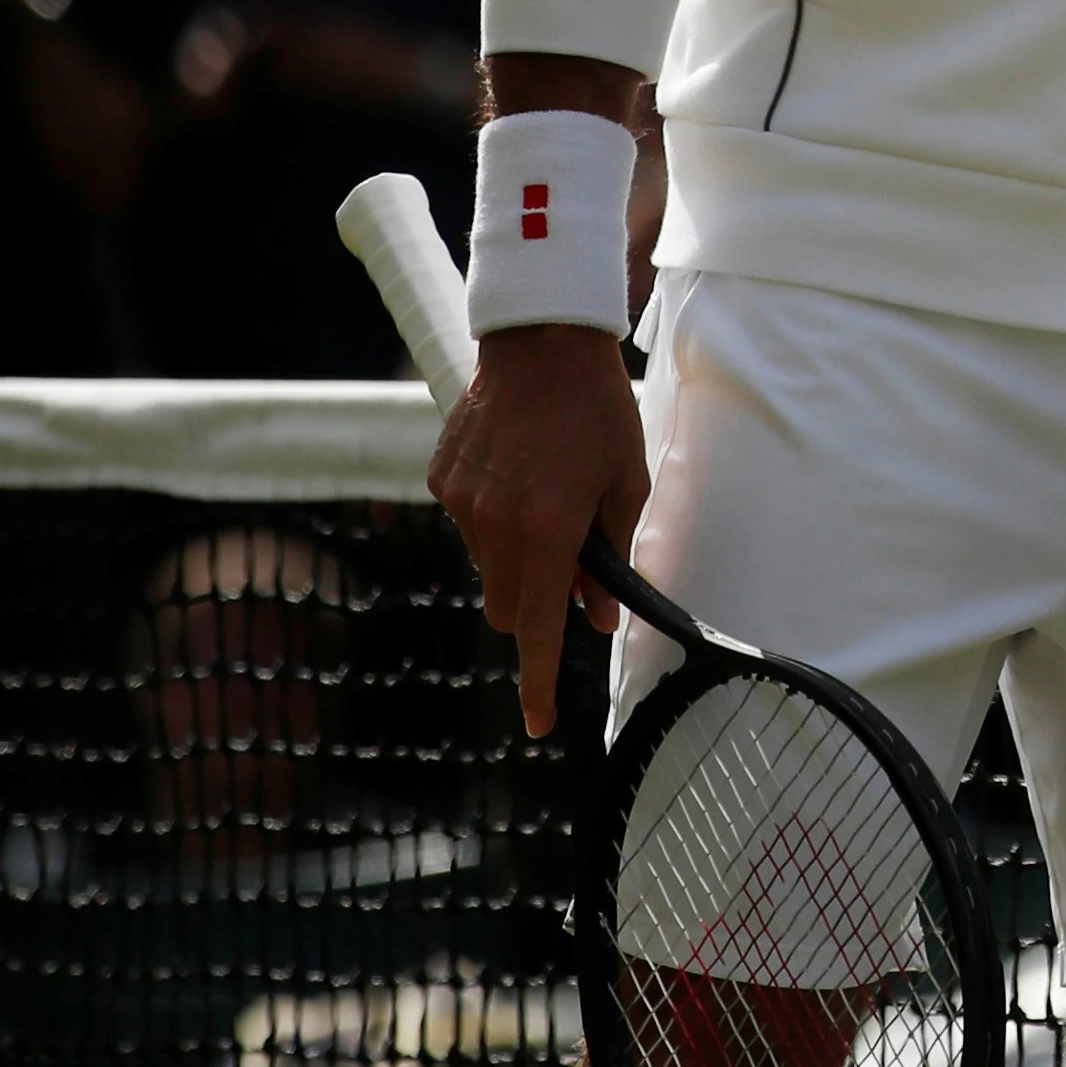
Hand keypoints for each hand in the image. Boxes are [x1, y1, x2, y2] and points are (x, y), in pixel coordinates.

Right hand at [428, 323, 649, 738]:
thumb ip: (610, 555)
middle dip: (539, 607)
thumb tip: (597, 617)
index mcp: (545, 531)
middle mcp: (493, 526)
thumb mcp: (625, 483)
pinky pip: (470, 523)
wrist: (542, 343)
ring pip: (490, 566)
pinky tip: (520, 470)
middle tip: (576, 566)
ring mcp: (460, 504)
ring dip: (519, 556)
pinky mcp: (440, 481)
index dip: (540, 681)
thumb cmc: (598, 412)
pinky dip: (496, 518)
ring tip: (551, 494)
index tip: (541, 723)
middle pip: (510, 607)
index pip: (539, 628)